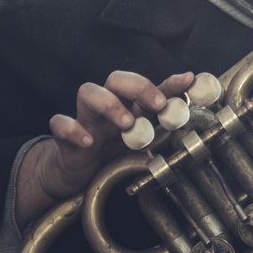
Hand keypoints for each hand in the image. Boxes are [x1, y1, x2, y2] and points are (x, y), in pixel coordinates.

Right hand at [15, 70, 194, 226]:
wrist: (75, 173)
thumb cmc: (111, 150)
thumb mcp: (141, 139)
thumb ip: (162, 126)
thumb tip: (192, 114)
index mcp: (129, 105)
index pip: (150, 86)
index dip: (170, 82)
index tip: (189, 81)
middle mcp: (108, 106)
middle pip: (117, 78)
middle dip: (139, 87)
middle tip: (158, 104)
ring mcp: (85, 119)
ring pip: (88, 92)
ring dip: (109, 104)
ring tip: (126, 123)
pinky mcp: (64, 137)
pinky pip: (60, 124)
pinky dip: (73, 129)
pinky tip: (88, 142)